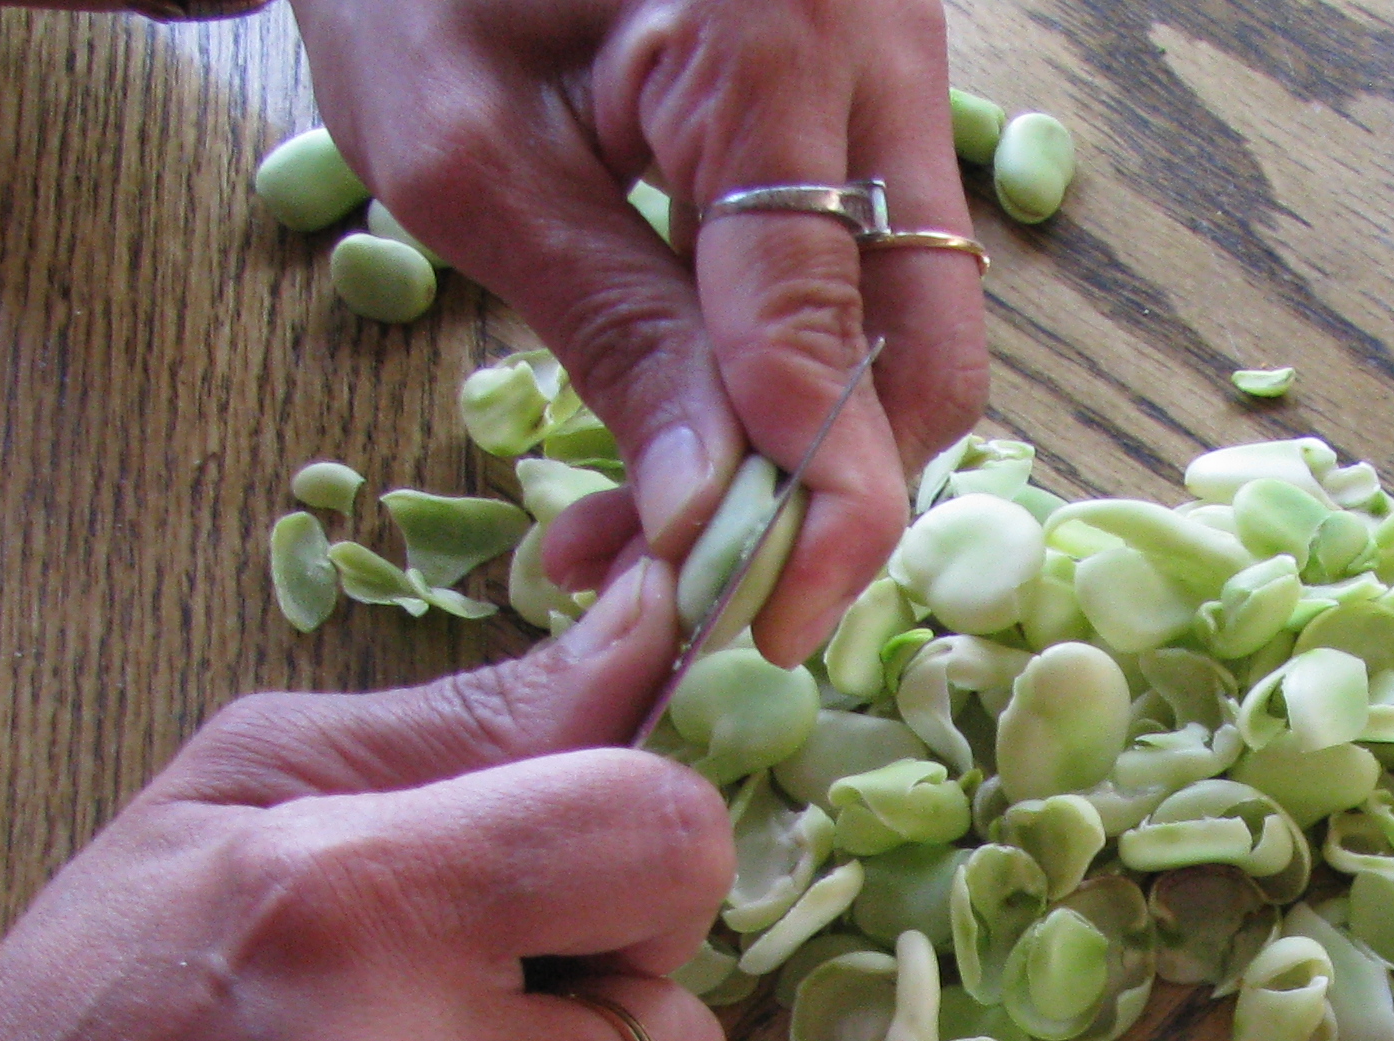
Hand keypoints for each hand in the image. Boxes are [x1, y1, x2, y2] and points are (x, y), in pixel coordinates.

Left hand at [289, 0, 989, 663]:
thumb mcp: (469, 156)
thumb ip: (611, 335)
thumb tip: (708, 517)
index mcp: (775, 36)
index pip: (826, 328)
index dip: (809, 506)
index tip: (763, 628)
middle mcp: (880, 48)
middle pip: (925, 349)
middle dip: (825, 498)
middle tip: (698, 597)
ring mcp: (896, 71)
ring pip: (915, 328)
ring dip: (806, 456)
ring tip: (648, 530)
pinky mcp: (872, 102)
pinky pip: (874, 275)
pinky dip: (793, 378)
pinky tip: (684, 439)